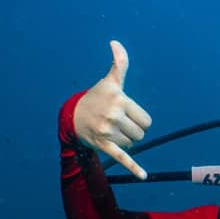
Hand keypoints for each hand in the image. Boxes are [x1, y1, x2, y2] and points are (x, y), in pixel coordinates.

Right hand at [72, 40, 152, 179]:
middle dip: (132, 131)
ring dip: (125, 141)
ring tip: (110, 131)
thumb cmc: (96, 98)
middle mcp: (114, 115)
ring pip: (133, 144)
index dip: (139, 120)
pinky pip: (123, 158)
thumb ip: (119, 63)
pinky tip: (143, 176)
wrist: (72, 116)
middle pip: (141, 133)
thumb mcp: (109, 81)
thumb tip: (115, 42)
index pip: (147, 120)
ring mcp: (109, 131)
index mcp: (120, 100)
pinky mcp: (104, 146)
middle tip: (117, 124)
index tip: (126, 115)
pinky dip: (134, 168)